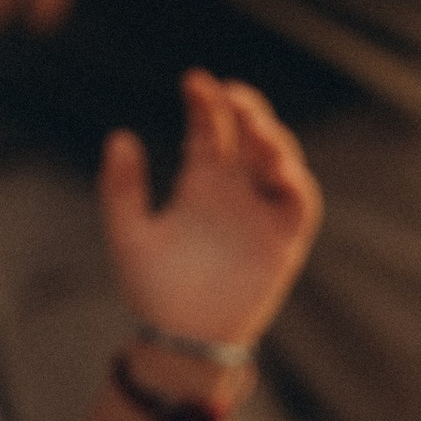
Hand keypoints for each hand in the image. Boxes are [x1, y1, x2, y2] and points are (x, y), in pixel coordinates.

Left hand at [101, 71, 320, 355]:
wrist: (182, 340)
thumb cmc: (154, 289)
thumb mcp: (128, 234)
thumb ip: (121, 188)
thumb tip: (119, 136)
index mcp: (200, 182)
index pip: (210, 128)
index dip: (206, 101)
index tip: (193, 81)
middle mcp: (236, 191)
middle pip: (250, 135)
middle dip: (247, 110)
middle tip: (232, 95)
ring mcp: (262, 213)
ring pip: (280, 162)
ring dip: (273, 140)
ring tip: (255, 127)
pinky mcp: (284, 241)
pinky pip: (301, 205)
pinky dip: (296, 183)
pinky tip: (277, 169)